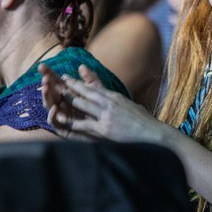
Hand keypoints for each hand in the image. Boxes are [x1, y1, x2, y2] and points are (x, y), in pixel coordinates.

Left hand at [41, 63, 164, 142]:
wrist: (153, 133)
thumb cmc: (144, 122)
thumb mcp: (130, 106)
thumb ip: (118, 101)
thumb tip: (112, 98)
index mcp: (116, 97)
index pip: (95, 87)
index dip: (81, 83)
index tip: (69, 78)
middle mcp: (110, 102)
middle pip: (87, 92)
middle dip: (72, 86)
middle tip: (59, 81)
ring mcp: (107, 115)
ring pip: (84, 104)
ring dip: (70, 99)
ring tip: (58, 95)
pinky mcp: (105, 128)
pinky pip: (85, 123)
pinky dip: (72, 121)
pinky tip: (63, 119)